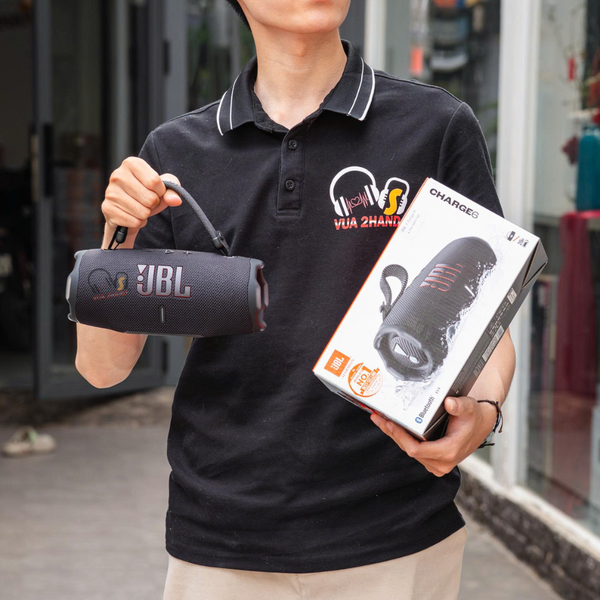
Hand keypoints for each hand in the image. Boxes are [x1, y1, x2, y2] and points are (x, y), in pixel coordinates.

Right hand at [101, 157, 181, 246]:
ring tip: (139, 208)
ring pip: (142, 212)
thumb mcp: (162, 189)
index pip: (155, 181)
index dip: (161, 192)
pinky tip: (132, 216)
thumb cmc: (146, 195)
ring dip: (146, 215)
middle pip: (149, 198)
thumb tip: (175, 200)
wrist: (127, 211)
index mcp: (131, 164)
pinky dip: (138, 223)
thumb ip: (172, 190)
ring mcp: (110, 192)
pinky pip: (134, 222)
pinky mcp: (107, 208)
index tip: (156, 192)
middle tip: (147, 202)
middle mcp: (117, 175)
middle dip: (153, 205)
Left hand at [370, 396, 497, 476]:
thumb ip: (459, 406)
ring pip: (408, 450)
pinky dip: (401, 438)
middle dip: (393, 433)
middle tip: (379, 417)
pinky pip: (413, 450)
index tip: (390, 423)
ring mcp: (436, 463)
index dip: (401, 437)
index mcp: (449, 451)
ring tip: (380, 419)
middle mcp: (441, 462)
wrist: (480, 424)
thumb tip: (449, 403)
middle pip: (409, 450)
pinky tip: (390, 426)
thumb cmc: (473, 416)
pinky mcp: (432, 460)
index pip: (416, 450)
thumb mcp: (469, 408)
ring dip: (394, 435)